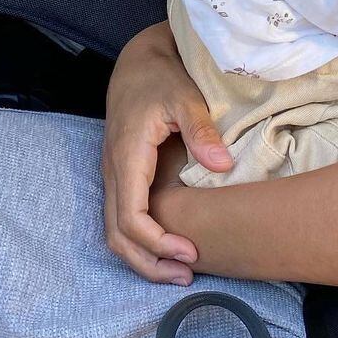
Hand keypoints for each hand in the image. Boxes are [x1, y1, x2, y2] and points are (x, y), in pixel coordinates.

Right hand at [101, 20, 232, 284]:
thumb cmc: (162, 78)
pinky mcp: (121, 176)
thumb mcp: (185, 97)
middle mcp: (114, 172)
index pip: (131, 218)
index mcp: (127, 156)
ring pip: (115, 232)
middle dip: (149, 263)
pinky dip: (141, 241)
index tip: (191, 253)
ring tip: (181, 270)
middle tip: (188, 275)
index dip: (157, 243)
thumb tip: (223, 166)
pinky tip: (170, 246)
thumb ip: (201, 130)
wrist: (138, 62)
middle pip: (117, 236)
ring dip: (143, 257)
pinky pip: (122, 219)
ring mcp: (114, 175)